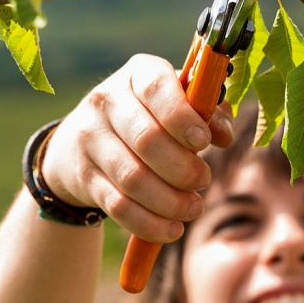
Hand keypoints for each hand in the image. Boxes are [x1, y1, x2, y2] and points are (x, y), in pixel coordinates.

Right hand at [40, 54, 233, 242]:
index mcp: (136, 74)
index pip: (157, 89)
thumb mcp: (174, 103)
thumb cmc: (147, 117)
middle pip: (147, 139)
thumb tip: (224, 135)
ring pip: (133, 178)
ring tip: (193, 208)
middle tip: (203, 180)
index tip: (203, 142)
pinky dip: (149, 223)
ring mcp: (89, 138)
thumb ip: (207, 112)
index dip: (183, 118)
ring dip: (170, 201)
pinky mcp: (83, 176)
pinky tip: (171, 228)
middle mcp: (106, 101)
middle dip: (183, 168)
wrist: (79, 142)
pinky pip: (117, 206)